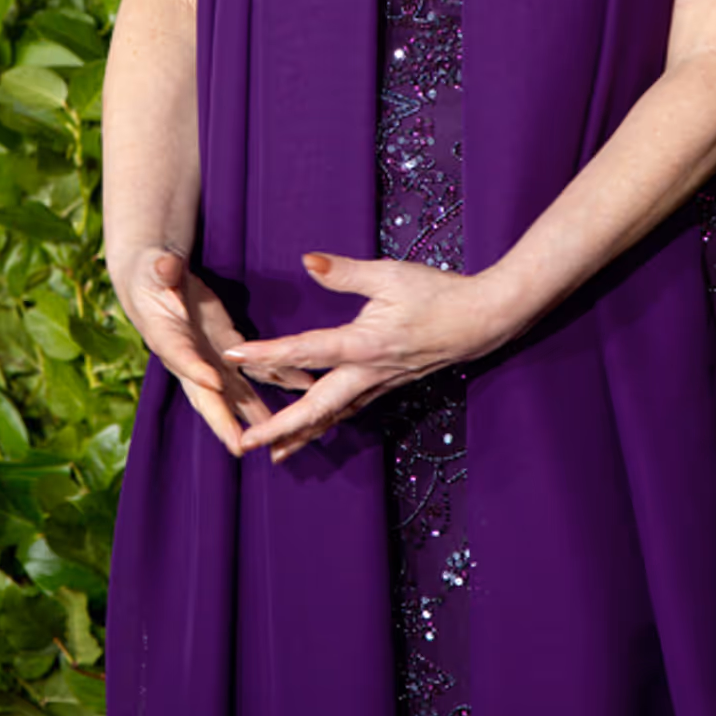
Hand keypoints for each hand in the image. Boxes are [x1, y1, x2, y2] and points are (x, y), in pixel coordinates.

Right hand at [115, 248, 312, 457]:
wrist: (155, 278)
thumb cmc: (150, 271)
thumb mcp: (153, 267)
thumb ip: (161, 270)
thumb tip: (166, 267)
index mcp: (165, 335)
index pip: (179, 355)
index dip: (195, 370)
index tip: (213, 384)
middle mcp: (188, 356)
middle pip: (205, 393)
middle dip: (223, 420)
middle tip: (241, 446)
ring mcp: (210, 355)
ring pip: (233, 392)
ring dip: (254, 414)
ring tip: (278, 439)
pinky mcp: (228, 347)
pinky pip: (254, 369)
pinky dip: (277, 379)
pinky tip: (302, 387)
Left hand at [229, 251, 515, 463]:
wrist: (483, 319)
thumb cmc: (437, 292)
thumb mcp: (390, 275)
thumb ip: (345, 272)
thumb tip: (307, 262)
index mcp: (365, 343)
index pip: (306, 350)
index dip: (266, 353)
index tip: (233, 356)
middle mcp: (369, 372)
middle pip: (317, 407)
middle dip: (280, 428)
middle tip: (244, 443)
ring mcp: (381, 384)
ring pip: (335, 415)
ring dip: (303, 434)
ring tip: (273, 454)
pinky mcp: (390, 385)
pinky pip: (352, 409)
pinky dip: (329, 422)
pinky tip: (316, 428)